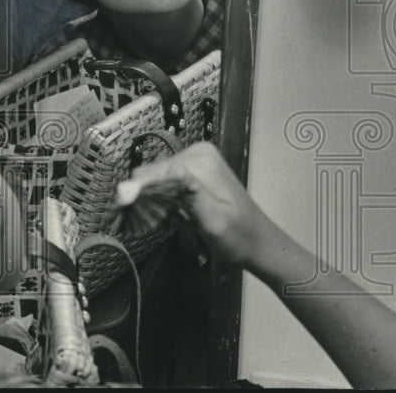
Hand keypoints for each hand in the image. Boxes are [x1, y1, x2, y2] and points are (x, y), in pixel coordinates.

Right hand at [122, 142, 278, 268]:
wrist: (260, 244)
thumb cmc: (238, 238)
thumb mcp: (211, 220)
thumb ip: (177, 196)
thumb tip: (134, 183)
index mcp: (198, 160)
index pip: (150, 174)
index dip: (138, 198)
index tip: (136, 221)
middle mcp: (196, 152)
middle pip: (151, 174)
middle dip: (151, 201)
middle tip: (169, 223)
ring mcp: (196, 158)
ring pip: (156, 179)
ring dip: (159, 202)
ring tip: (179, 220)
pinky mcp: (195, 168)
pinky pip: (166, 181)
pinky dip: (167, 200)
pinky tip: (181, 215)